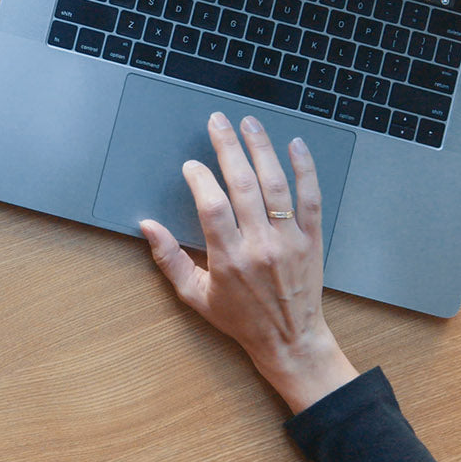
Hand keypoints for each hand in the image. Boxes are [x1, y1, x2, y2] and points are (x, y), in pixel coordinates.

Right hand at [141, 112, 357, 412]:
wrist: (291, 340)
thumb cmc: (240, 319)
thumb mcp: (195, 296)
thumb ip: (169, 260)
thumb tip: (148, 227)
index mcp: (229, 259)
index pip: (212, 207)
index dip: (200, 179)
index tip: (191, 165)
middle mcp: (261, 246)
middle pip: (243, 185)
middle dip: (228, 148)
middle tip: (218, 121)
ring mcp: (289, 241)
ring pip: (276, 185)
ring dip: (262, 149)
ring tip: (250, 123)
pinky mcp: (312, 239)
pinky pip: (310, 198)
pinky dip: (305, 170)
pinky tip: (296, 146)